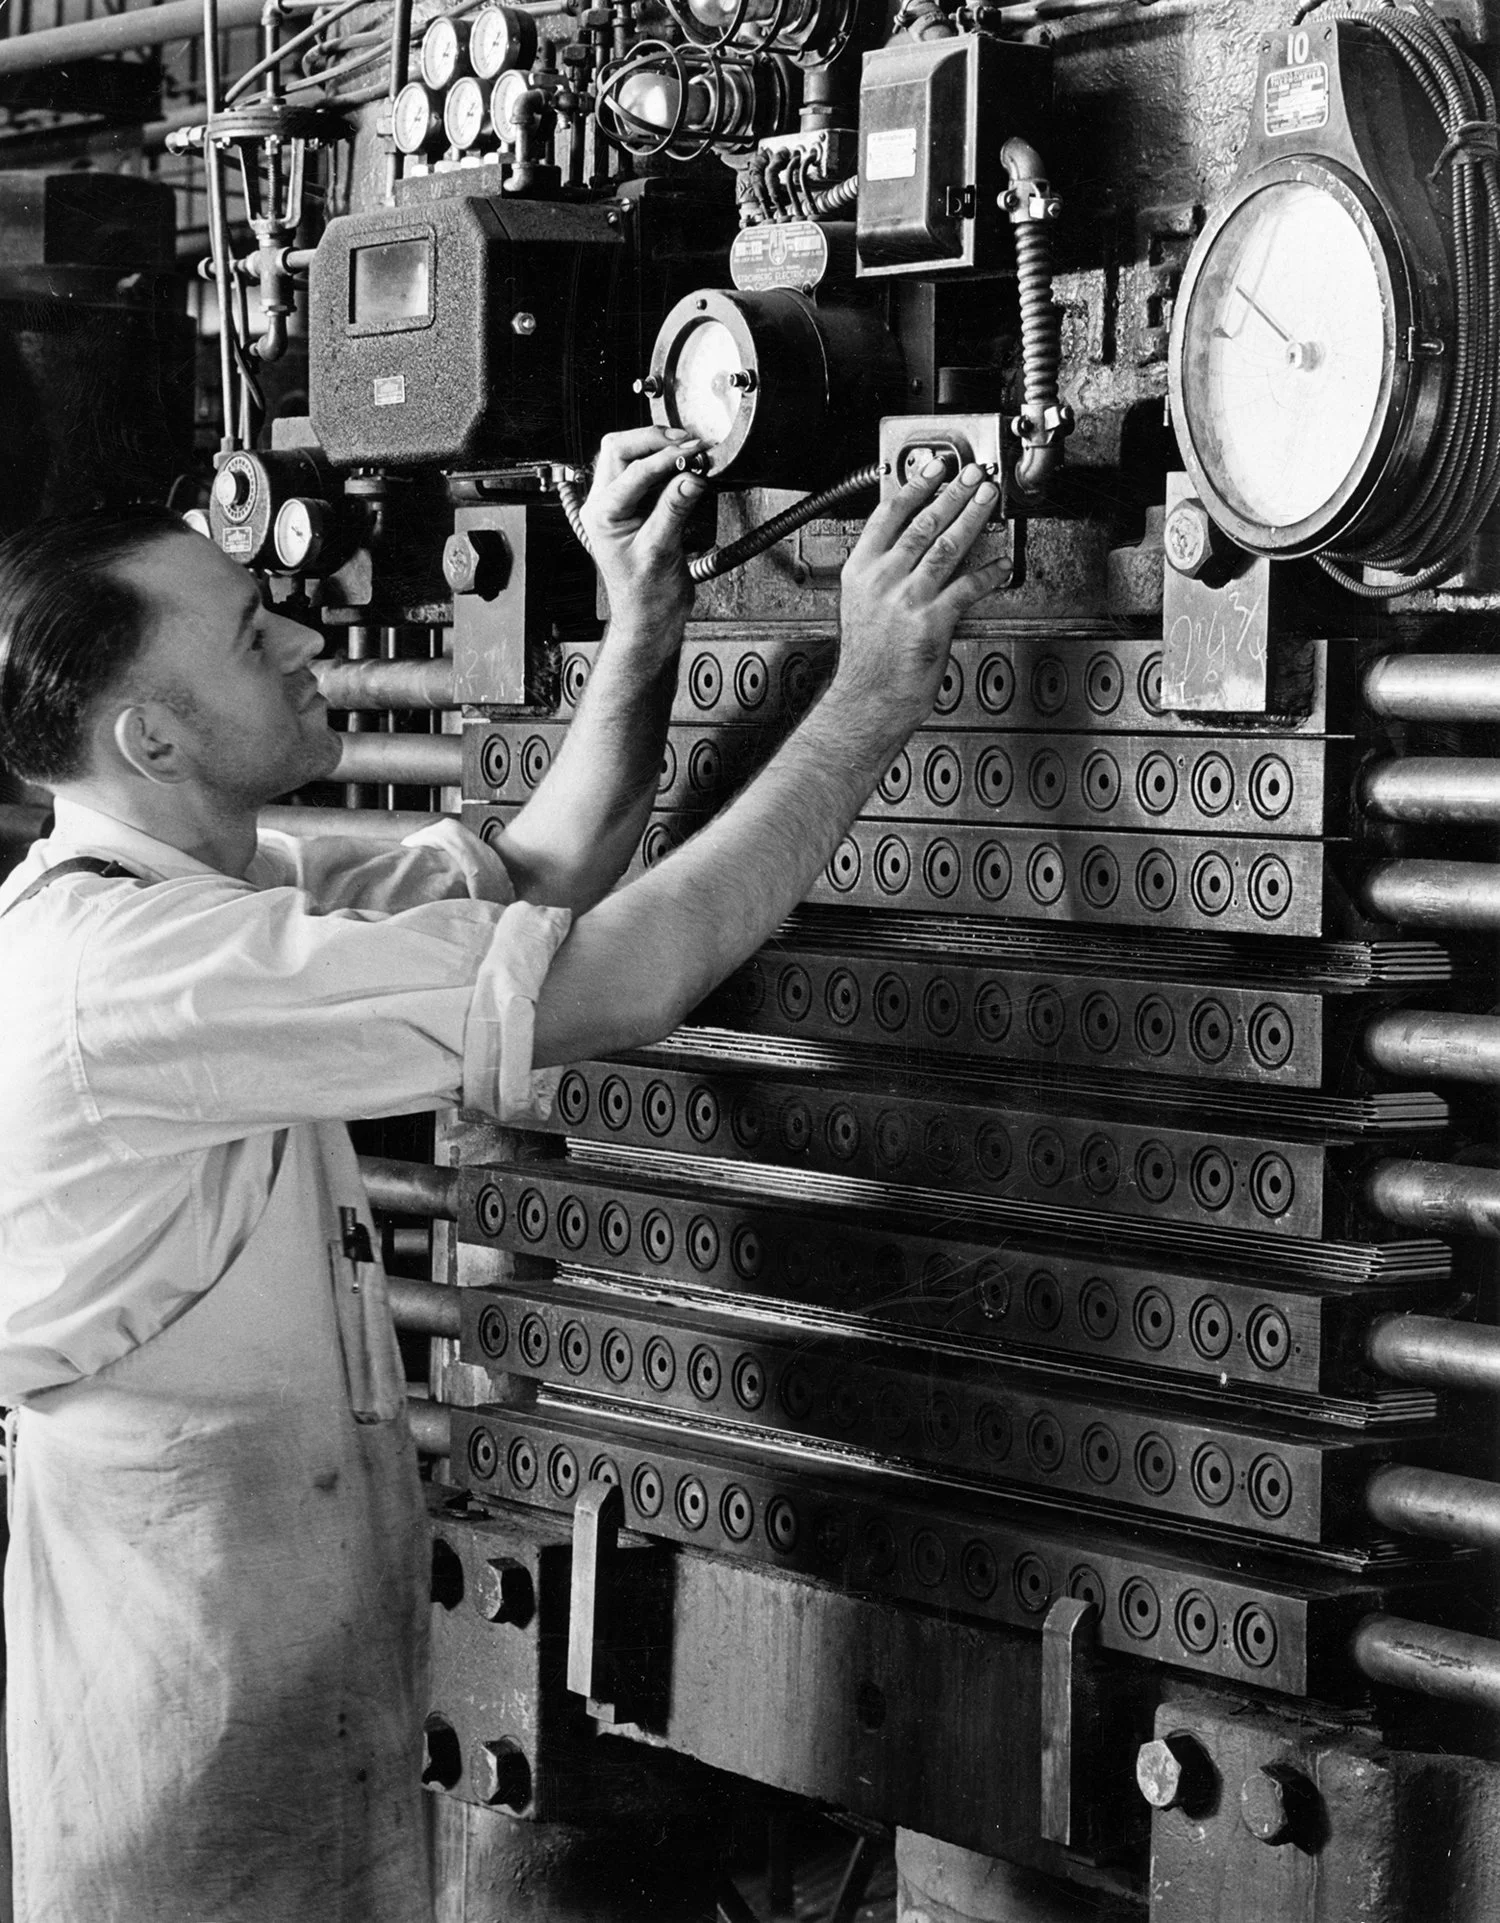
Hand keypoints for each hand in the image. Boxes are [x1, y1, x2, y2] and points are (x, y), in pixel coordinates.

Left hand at [579, 427, 707, 662]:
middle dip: (653, 439)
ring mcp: (618, 504)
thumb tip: (691, 476)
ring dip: (657, 447)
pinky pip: (644, 473)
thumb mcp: (661, 552)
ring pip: (628, 455)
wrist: (649, 618)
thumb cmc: (646, 597)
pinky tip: (684, 467)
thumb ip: (674, 510)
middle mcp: (604, 504)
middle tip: (687, 442)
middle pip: (619, 448)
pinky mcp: (635, 507)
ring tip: (688, 450)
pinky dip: (664, 464)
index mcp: (602, 515)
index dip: (667, 458)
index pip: (634, 470)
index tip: (694, 453)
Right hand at [834, 461, 1006, 732]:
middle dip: (954, 493)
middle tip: (973, 475)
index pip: (888, 515)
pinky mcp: (932, 622)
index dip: (915, 485)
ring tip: (988, 499)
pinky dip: (988, 572)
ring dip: (973, 518)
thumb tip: (910, 544)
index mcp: (860, 571)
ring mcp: (908, 599)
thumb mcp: (860, 604)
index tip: (934, 467)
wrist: (868, 699)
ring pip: (947, 546)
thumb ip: (881, 572)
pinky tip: (1001, 562)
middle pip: (924, 523)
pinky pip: (967, 587)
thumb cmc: (867, 659)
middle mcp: (882, 580)